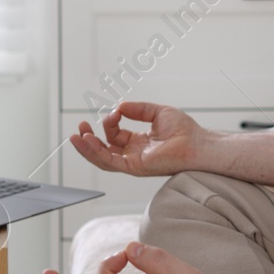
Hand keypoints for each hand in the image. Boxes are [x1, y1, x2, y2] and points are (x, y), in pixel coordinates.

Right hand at [70, 101, 205, 177]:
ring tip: (76, 136)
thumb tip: (119, 106)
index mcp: (139, 142)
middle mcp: (134, 154)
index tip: (115, 112)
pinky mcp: (134, 167)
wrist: (196, 143)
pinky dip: (96, 152)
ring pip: (102, 159)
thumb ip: (138, 109)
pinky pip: (110, 162)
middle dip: (90, 139)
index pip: (115, 135)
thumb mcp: (158, 112)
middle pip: (104, 149)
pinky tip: (87, 141)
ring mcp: (133, 162)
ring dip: (87, 148)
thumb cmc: (185, 131)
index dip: (110, 122)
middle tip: (81, 126)